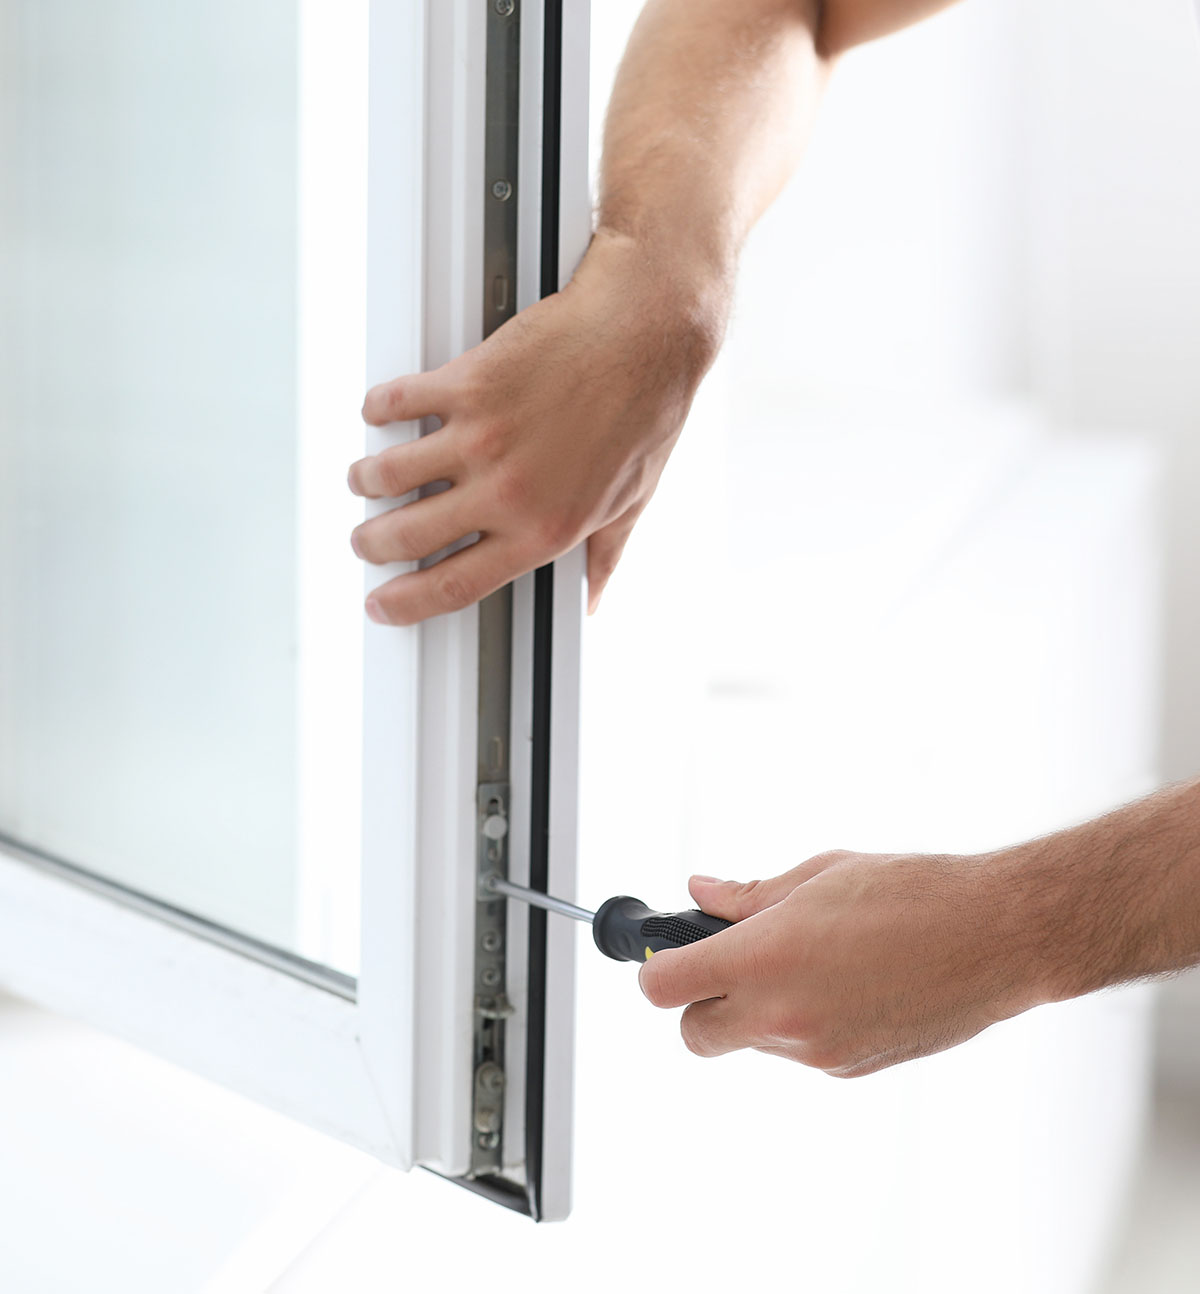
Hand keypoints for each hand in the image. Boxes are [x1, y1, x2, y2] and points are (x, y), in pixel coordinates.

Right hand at [346, 231, 723, 624]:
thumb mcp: (631, 502)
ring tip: (367, 479)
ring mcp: (482, 438)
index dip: (407, 602)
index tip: (384, 603)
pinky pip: (398, 405)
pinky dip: (380, 411)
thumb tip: (594, 595)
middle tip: (367, 541)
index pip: (455, 585)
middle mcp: (507, 491)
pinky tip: (383, 414)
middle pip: (406, 537)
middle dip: (372, 545)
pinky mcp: (468, 385)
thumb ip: (603, 555)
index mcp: (544, 530)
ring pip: (388, 475)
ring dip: (367, 481)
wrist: (645, 335)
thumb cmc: (645, 412)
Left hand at [639, 850, 1048, 1076]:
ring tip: (808, 960)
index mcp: (765, 958)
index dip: (654, 968)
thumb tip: (701, 891)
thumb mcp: (818, 875)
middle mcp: (783, 1015)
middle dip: (696, 1002)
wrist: (996, 939)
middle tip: (727, 963)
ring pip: (750, 1043)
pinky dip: (801, 1024)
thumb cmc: (914, 894)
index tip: (664, 953)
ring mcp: (816, 1052)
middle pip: (693, 1035)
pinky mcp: (849, 1069)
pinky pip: (799, 1052)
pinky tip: (842, 983)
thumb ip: (748, 895)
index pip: (663, 987)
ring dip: (756, 1010)